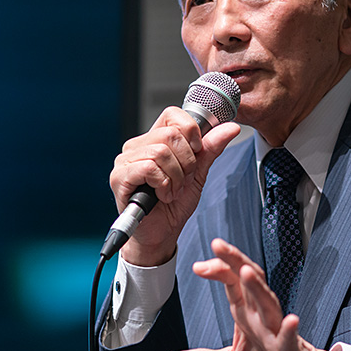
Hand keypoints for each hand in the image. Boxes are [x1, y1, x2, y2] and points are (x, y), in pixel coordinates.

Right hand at [110, 109, 240, 265]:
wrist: (161, 235)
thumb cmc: (174, 205)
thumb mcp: (198, 173)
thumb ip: (210, 149)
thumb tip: (231, 127)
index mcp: (154, 140)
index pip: (173, 115)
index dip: (191, 131)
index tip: (196, 152)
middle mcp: (137, 146)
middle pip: (171, 134)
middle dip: (187, 162)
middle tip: (184, 180)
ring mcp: (125, 161)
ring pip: (161, 152)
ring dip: (176, 177)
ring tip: (172, 191)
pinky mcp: (119, 177)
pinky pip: (149, 168)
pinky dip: (163, 184)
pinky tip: (162, 195)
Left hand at [169, 239, 341, 350]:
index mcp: (248, 313)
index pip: (233, 283)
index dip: (219, 269)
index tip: (198, 265)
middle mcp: (262, 316)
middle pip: (251, 282)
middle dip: (236, 262)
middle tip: (219, 246)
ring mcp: (277, 331)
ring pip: (269, 304)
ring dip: (258, 288)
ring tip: (246, 274)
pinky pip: (290, 338)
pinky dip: (290, 329)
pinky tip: (291, 320)